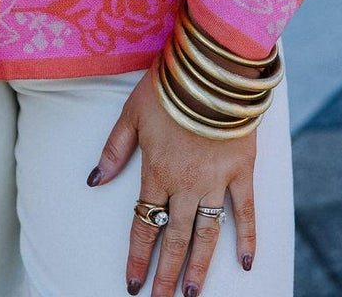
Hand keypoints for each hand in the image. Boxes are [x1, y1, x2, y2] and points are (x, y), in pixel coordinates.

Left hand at [89, 68, 256, 296]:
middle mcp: (186, 183)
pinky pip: (245, 212)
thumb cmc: (168, 86)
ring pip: (207, 234)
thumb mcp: (131, 113)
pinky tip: (245, 264)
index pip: (145, 225)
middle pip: (175, 238)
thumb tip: (94, 180)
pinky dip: (247, 238)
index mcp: (156, 171)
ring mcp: (216, 180)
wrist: (210, 68)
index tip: (133, 284)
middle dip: (166, 274)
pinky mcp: (242, 171)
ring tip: (193, 295)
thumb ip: (114, 149)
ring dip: (200, 267)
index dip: (138, 257)